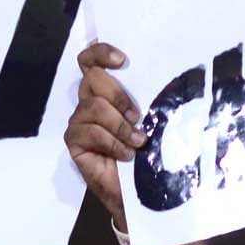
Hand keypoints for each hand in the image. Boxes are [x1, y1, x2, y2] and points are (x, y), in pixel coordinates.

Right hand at [63, 41, 147, 227]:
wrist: (139, 192)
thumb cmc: (148, 153)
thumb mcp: (153, 120)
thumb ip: (150, 99)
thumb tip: (170, 80)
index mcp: (107, 91)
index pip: (91, 60)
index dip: (100, 52)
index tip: (122, 60)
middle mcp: (89, 102)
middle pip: (93, 78)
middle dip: (118, 94)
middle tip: (137, 115)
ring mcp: (79, 122)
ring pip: (93, 106)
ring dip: (119, 124)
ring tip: (137, 141)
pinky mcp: (74, 142)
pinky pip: (88, 132)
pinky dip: (112, 143)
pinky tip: (126, 155)